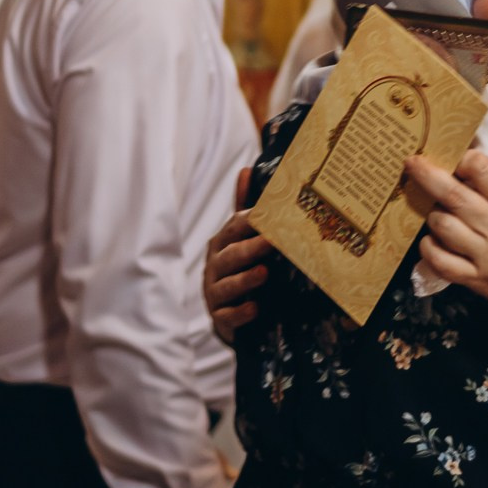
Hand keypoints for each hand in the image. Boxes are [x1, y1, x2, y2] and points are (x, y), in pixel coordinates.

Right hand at [204, 209, 270, 337]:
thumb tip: (246, 170)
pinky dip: (240, 312)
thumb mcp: (240, 237)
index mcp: (222, 243)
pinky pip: (227, 315)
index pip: (235, 227)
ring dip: (245, 279)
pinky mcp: (219, 317)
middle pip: (231, 255)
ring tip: (264, 273)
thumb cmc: (238, 267)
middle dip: (251, 247)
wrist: (229, 312)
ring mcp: (214, 292)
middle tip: (273, 241)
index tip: (272, 213)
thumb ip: (244, 209)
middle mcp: (215, 265)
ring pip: (227, 285)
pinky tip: (255, 308)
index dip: (251, 220)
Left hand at [406, 151, 487, 322]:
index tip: (456, 157)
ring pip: (444, 226)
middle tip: (413, 163)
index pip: (486, 173)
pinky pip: (441, 261)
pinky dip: (429, 247)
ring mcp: (485, 257)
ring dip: (432, 213)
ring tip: (433, 209)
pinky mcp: (475, 280)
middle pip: (456, 197)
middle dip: (429, 176)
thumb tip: (469, 171)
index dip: (465, 160)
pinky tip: (430, 240)